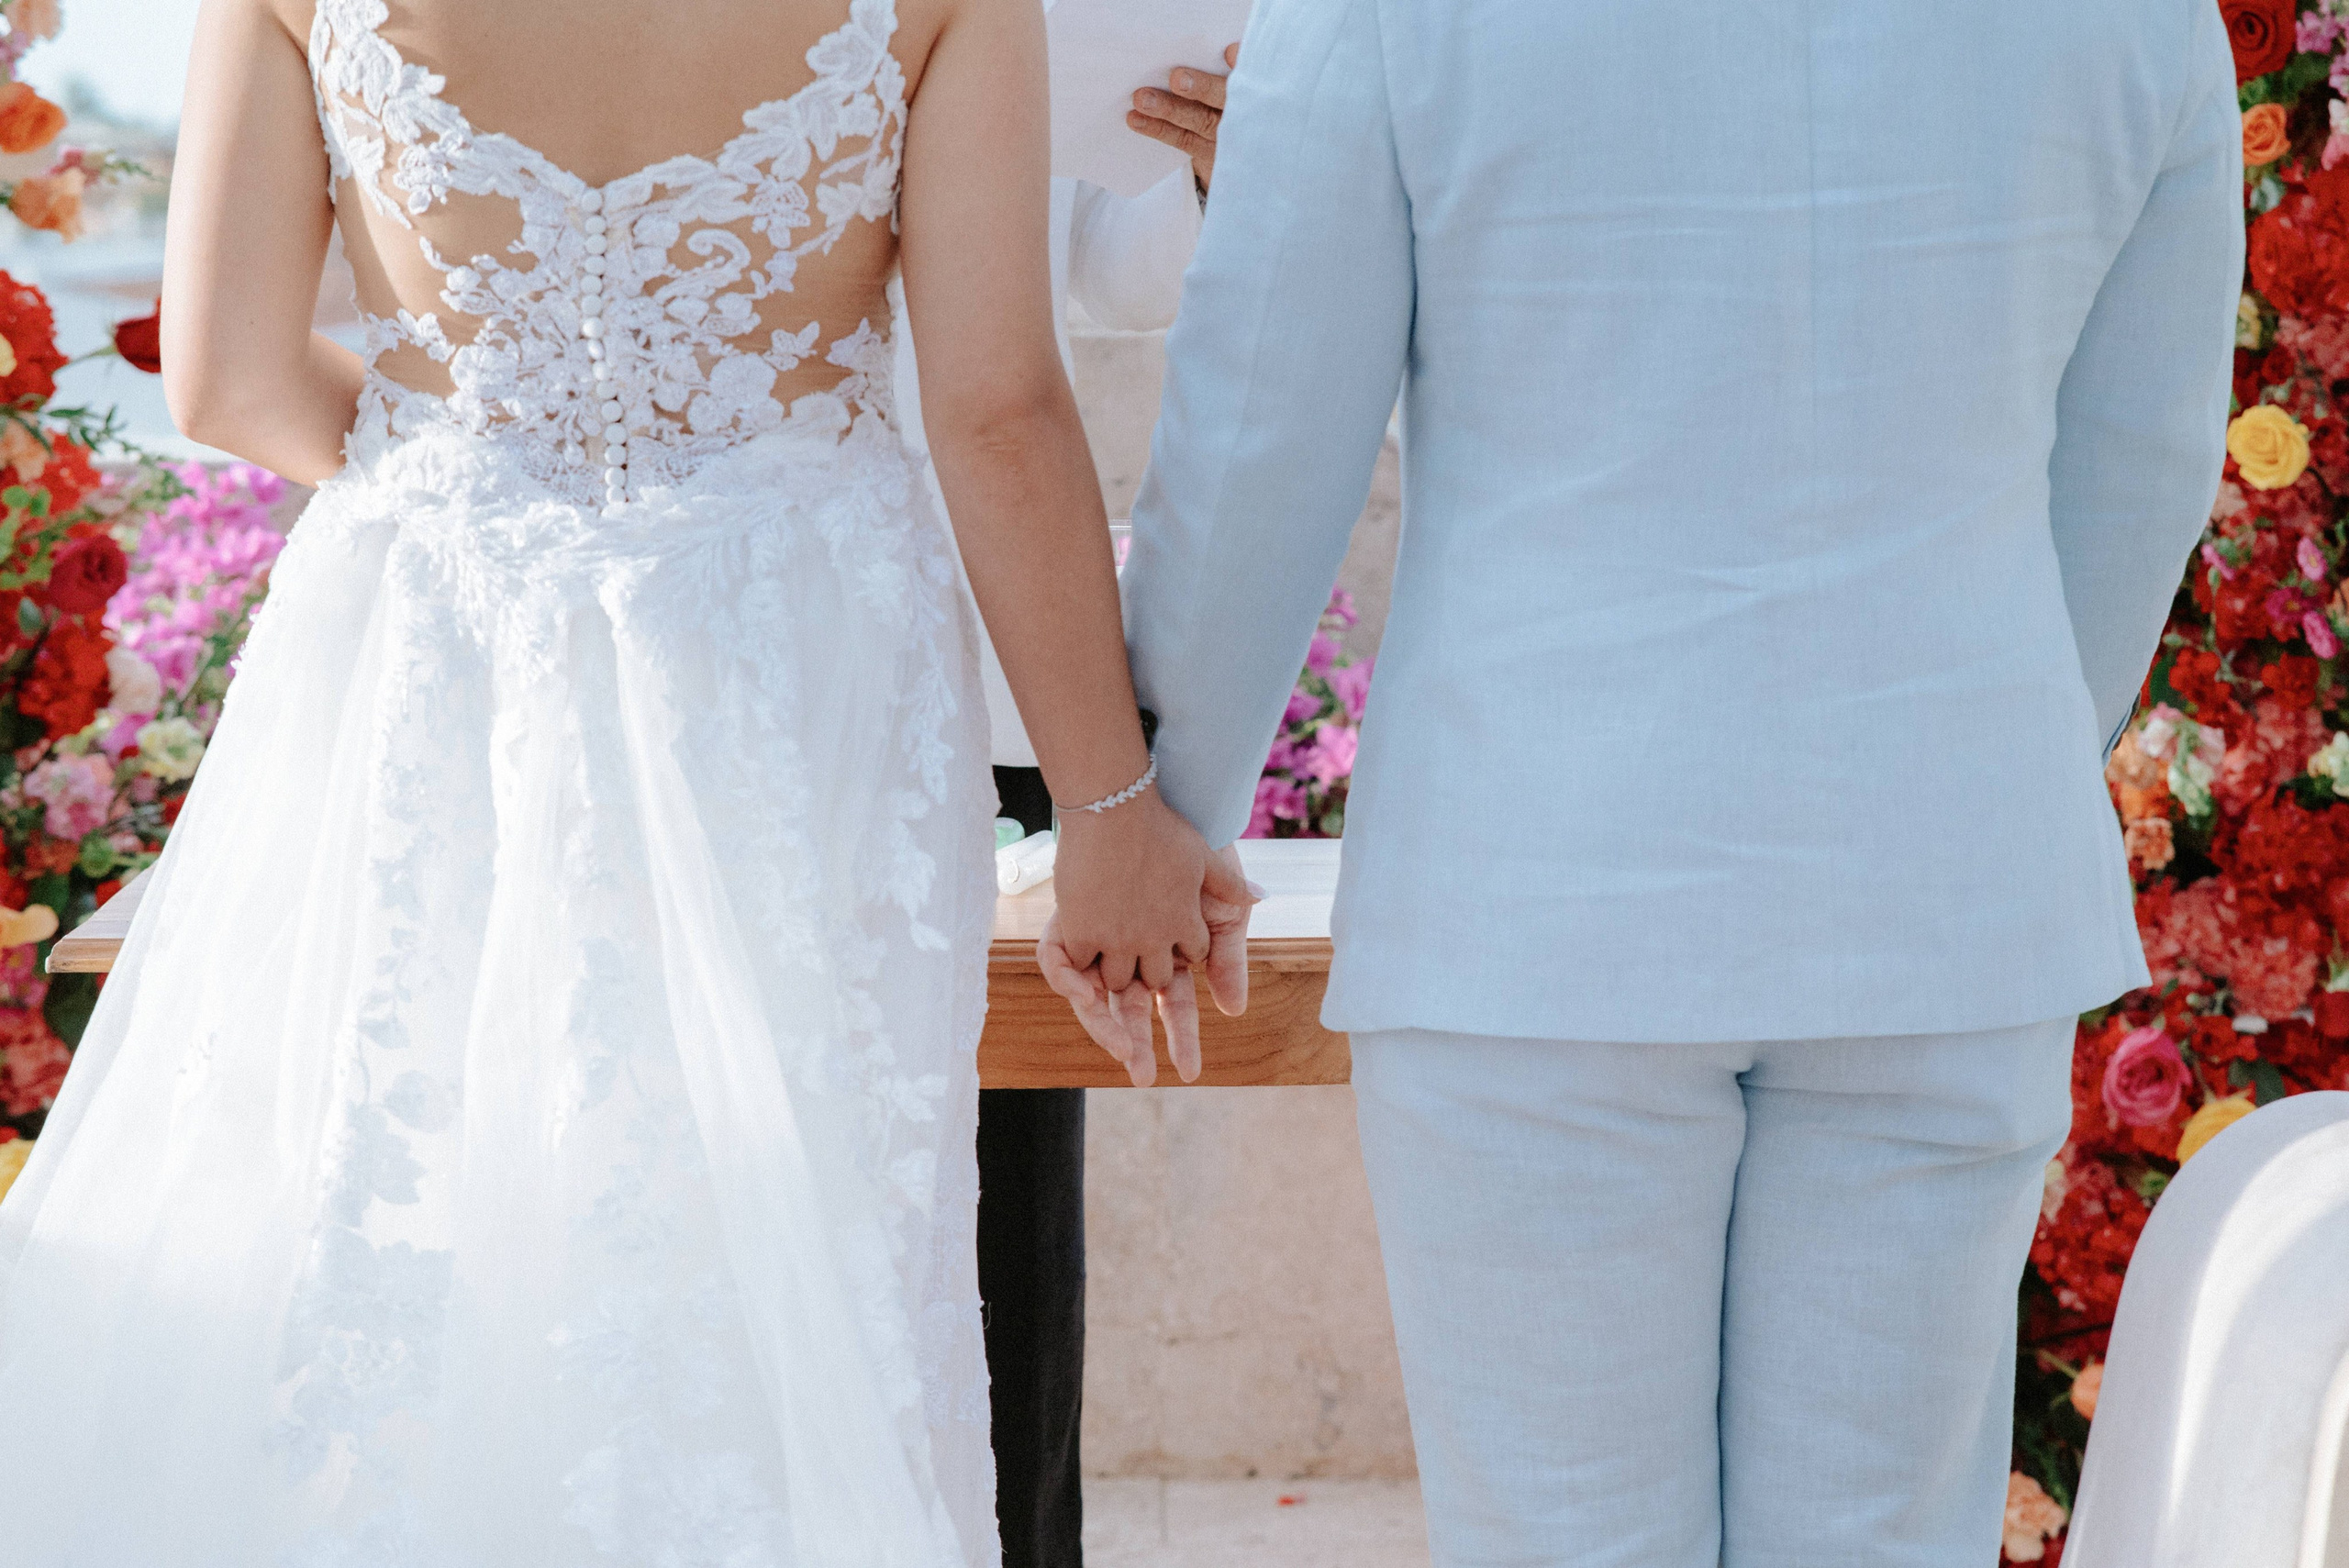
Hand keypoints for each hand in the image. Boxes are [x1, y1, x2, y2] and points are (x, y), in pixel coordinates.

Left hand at [1040, 801, 1253, 1083]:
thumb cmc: (1194, 853)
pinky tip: (1086, 995)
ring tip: (1118, 1052)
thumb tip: (1232, 1011)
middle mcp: (1131, 951)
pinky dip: (1071, 982)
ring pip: (1094, 997)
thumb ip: (1228, 959)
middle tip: (1143, 1077)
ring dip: (1104, 1027)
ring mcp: (1099, 938)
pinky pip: (1059, 963)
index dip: (1181, 1039)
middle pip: (1132, 1009)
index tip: (1189, 1071)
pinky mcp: (1069, 921)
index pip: (1173, 1006)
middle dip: (1138, 1045)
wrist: (1156, 803)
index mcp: (1168, 953)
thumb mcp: (1219, 909)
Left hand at [1128, 42, 1238, 194]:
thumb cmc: (1234, 99)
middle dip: (1203, 88)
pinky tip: (1136, 119)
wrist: (1244, 148)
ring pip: (1199, 120)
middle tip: (1178, 79)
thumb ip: (1227, 68)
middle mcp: (1245, 113)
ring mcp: (1227, 136)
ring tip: (1142, 98)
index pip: (1253, 74)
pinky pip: (1182, 139)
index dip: (1243, 64)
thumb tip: (1208, 48)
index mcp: (1256, 88)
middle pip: (1225, 99)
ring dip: (1169, 109)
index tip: (1229, 51)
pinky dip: (1158, 128)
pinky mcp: (1209, 153)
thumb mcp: (1237, 82)